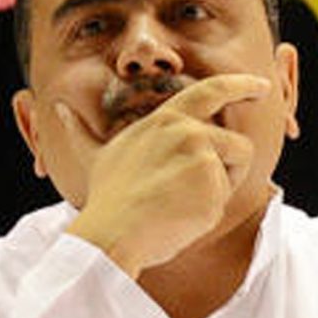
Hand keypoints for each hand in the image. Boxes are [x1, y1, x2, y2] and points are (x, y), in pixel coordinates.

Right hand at [58, 73, 271, 277]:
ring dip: (220, 189)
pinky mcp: (212, 185)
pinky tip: (183, 216)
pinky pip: (227, 198)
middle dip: (226, 169)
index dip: (241, 84)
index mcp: (167, 119)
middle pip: (236, 143)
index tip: (261, 86)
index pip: (212, 90)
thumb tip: (57, 109)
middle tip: (188, 192)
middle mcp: (189, 131)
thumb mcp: (96, 156)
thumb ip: (81, 131)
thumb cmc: (107, 198)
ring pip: (237, 169)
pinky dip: (211, 211)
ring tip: (183, 201)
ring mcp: (202, 156)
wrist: (112, 233)